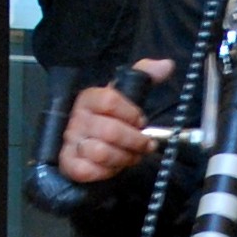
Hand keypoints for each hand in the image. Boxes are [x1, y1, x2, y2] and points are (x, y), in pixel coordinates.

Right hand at [57, 62, 171, 187]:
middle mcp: (77, 118)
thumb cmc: (111, 116)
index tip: (142, 121)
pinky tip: (114, 166)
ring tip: (132, 156)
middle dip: (135, 141)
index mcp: (89, 98)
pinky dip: (107, 171)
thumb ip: (145, 76)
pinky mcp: (69, 163)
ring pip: (101, 152)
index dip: (132, 114)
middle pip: (110, 131)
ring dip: (124, 157)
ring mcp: (71, 141)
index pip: (111, 101)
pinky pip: (88, 170)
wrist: (88, 140)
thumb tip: (167, 65)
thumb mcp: (127, 93)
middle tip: (146, 145)